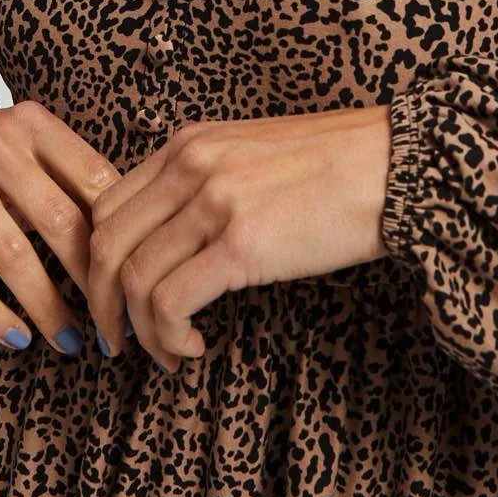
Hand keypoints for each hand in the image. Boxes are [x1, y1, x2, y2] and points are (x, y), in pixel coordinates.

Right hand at [0, 100, 122, 354]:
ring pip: (11, 254)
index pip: (95, 179)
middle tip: (112, 324)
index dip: (121, 234)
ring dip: (47, 307)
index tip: (137, 278)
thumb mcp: (29, 148)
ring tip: (71, 342)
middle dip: (91, 280)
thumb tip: (134, 243)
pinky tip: (18, 337)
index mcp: (34, 124)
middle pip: (59, 220)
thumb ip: (72, 180)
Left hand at [86, 105, 393, 375]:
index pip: (109, 206)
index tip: (115, 300)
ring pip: (132, 278)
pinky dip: (170, 335)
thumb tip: (178, 241)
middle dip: (102, 303)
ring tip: (168, 354)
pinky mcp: (240, 244)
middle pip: (105, 243)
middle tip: (118, 340)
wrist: (398, 166)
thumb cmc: (340, 167)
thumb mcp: (255, 155)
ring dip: (140, 330)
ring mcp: (212, 202)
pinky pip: (170, 301)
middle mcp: (190, 164)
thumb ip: (208, 182)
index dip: (99, 263)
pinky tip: (196, 346)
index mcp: (190, 142)